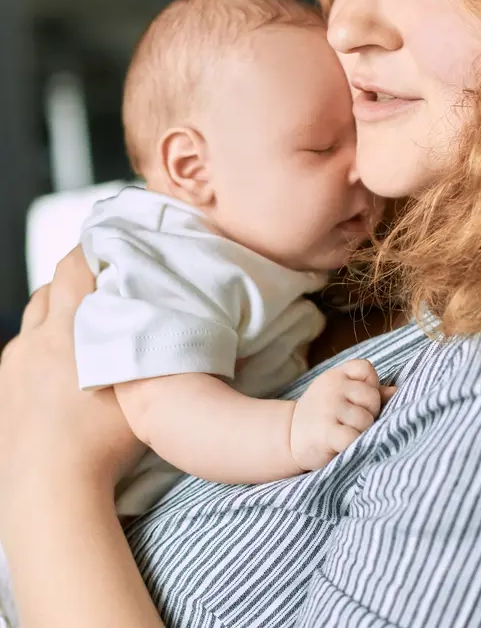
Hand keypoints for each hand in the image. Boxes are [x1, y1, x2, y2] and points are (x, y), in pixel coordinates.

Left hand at [0, 247, 143, 535]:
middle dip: (74, 279)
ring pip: (33, 320)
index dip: (93, 248)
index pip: (74, 266)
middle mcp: (35, 341)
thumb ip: (165, 352)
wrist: (50, 493)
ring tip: (83, 327)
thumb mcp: (146, 391)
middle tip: (104, 283)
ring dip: (55, 314)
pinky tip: (61, 368)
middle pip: (49, 288)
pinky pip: (22, 352)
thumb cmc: (103, 446)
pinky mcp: (3, 391)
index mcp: (69, 332)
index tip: (112, 243)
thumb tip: (204, 336)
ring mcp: (14, 367)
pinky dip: (41, 347)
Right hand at [289, 358, 395, 470]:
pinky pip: (354, 437)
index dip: (371, 385)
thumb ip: (368, 392)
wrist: (288, 437)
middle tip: (353, 422)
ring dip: (362, 432)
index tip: (360, 401)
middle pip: (371, 396)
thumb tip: (397, 391)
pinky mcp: (327, 432)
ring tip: (347, 435)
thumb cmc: (323, 416)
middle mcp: (332, 387)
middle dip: (370, 413)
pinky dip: (354, 445)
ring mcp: (329, 408)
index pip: (366, 368)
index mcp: (336, 375)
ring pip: (366, 420)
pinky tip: (343, 446)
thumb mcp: (341, 396)